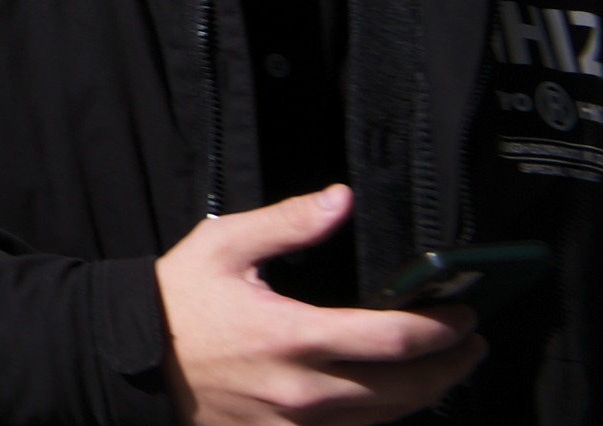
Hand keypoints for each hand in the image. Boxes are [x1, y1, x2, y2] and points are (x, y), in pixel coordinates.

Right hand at [157, 188, 480, 425]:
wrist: (131, 357)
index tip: (464, 314)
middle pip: (407, 389)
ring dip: (427, 393)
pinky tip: (394, 394)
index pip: (393, 339)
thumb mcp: (224, 245)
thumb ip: (288, 223)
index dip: (441, 329)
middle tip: (471, 344)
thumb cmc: (177, 300)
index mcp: (291, 335)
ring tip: (444, 368)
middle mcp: (302, 389)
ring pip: (387, 417)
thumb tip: (340, 200)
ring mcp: (296, 422)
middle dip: (451, 366)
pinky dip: (385, 414)